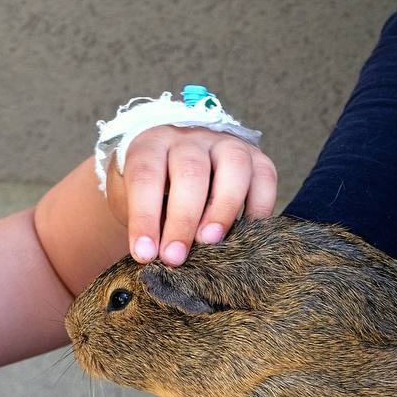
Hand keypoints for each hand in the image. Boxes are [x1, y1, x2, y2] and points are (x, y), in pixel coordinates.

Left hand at [105, 126, 275, 266]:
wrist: (177, 161)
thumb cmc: (150, 188)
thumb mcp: (131, 197)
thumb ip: (141, 220)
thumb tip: (152, 256)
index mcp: (151, 145)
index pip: (145, 177)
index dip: (144, 217)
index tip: (145, 254)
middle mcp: (190, 139)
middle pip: (190, 172)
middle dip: (182, 220)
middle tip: (175, 257)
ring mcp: (225, 144)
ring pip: (233, 167)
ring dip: (222, 209)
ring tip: (210, 241)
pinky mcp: (255, 157)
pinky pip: (265, 178)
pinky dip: (259, 208)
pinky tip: (246, 236)